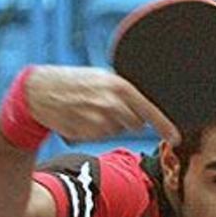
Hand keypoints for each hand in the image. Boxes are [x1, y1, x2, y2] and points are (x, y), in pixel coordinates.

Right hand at [26, 65, 179, 144]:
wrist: (39, 92)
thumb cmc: (73, 83)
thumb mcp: (101, 78)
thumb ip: (123, 92)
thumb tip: (144, 108)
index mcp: (120, 87)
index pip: (150, 111)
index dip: (165, 127)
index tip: (176, 138)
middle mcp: (113, 105)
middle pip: (136, 125)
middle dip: (128, 121)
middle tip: (108, 109)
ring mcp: (100, 121)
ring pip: (117, 131)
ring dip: (109, 125)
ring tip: (90, 110)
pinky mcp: (89, 134)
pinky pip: (101, 137)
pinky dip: (95, 131)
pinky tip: (82, 118)